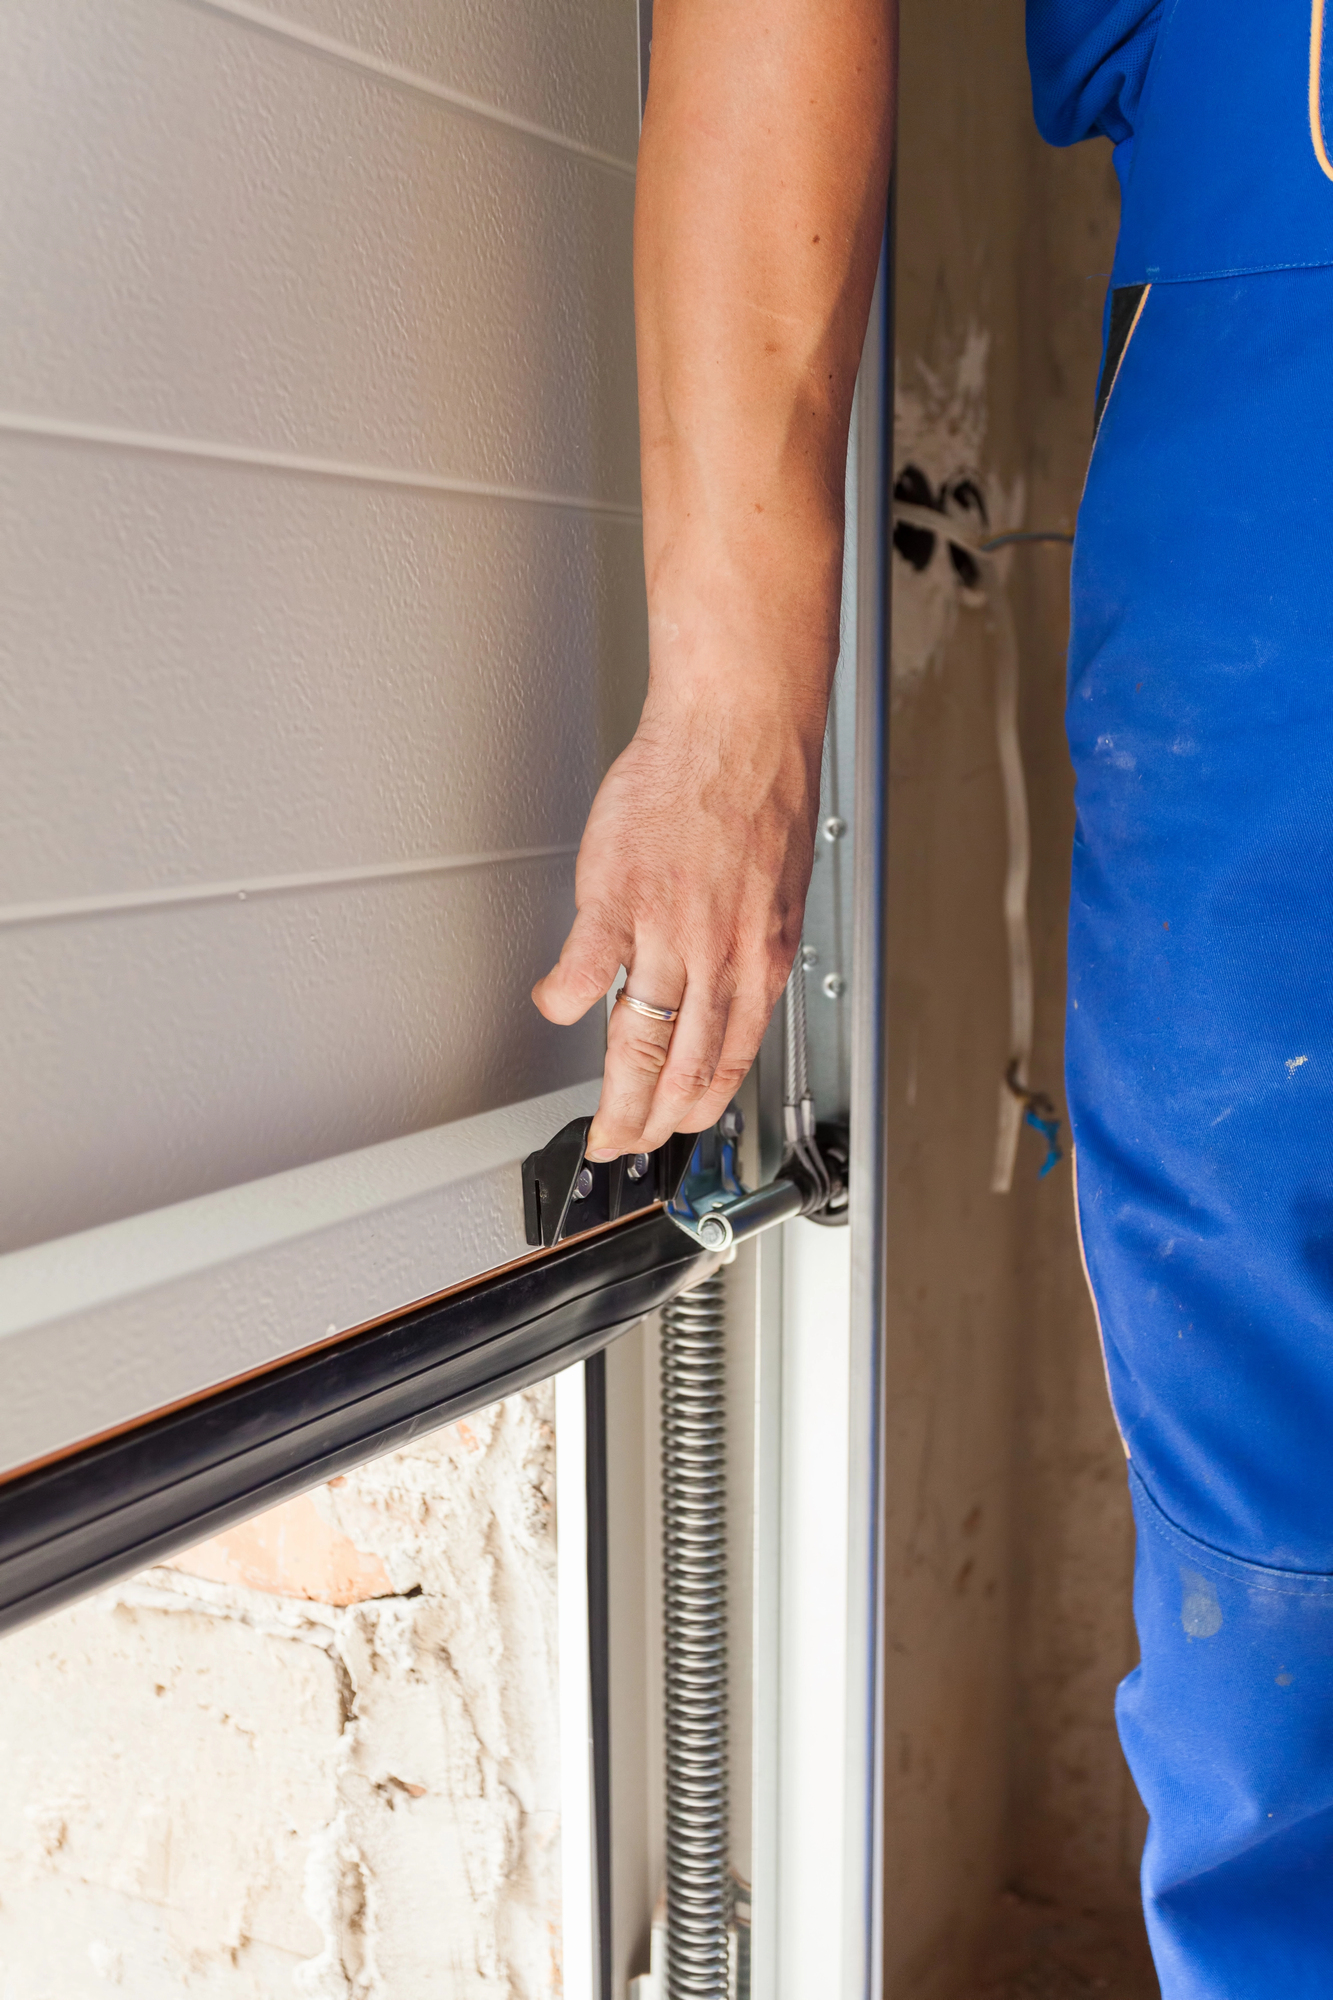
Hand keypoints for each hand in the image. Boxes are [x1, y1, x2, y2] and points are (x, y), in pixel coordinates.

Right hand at [532, 676, 824, 1158]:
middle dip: (650, 1124)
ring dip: (614, 1094)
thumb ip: (748, 946)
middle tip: (622, 1145)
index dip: (697, 1109)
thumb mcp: (777, 890)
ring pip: (637, 1039)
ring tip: (596, 1121)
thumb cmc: (759, 790)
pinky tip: (553, 1010)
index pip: (728, 1059)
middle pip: (681, 1069)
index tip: (676, 1130)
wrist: (740, 726)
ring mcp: (669, 929)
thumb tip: (726, 988)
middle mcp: (720, 955)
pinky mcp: (621, 892)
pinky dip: (565, 998)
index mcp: (761, 958)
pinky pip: (586, 965)